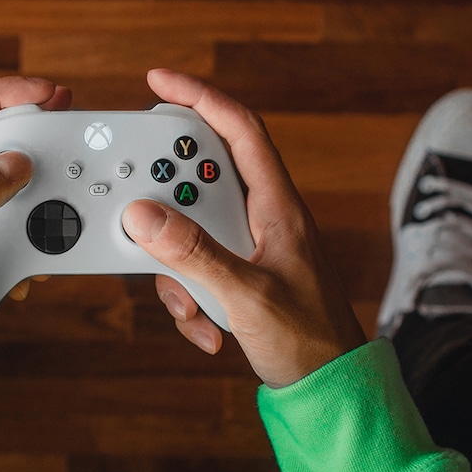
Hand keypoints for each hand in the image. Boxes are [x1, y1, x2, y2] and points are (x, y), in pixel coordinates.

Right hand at [122, 69, 365, 387]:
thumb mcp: (245, 296)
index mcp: (278, 207)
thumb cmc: (309, 340)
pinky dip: (190, 301)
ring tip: (194, 307)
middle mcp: (263, 219)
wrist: (327, 390)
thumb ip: (193, 254)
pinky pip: (195, 271)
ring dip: (177, 272)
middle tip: (144, 219)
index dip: (200, 98)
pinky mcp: (238, 278)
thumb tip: (145, 215)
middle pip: (200, 181)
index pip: (239, 131)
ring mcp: (249, 249)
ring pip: (189, 233)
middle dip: (168, 208)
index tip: (158, 81)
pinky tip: (208, 330)